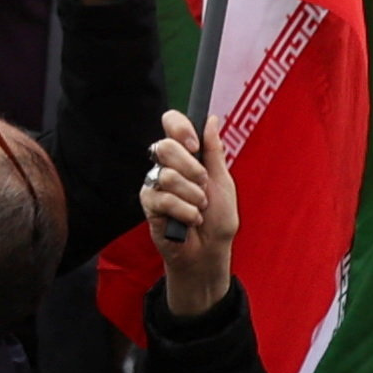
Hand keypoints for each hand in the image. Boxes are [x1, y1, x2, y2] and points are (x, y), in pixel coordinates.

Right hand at [143, 108, 238, 321]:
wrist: (210, 252)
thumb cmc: (218, 219)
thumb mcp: (223, 182)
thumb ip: (215, 152)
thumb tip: (212, 120)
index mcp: (186, 155)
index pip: (171, 124)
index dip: (180, 128)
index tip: (195, 145)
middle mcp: (166, 166)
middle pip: (164, 146)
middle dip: (190, 168)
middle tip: (203, 185)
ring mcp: (155, 184)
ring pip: (167, 175)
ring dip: (192, 195)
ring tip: (199, 209)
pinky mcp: (149, 205)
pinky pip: (163, 198)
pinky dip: (184, 211)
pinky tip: (190, 221)